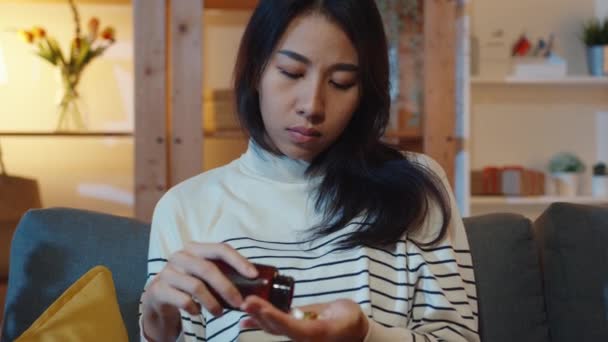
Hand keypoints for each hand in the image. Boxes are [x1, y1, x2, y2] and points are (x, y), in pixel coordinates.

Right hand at [141, 243, 257, 340]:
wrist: (159, 296)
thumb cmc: (188, 283)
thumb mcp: (204, 274)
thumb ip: (223, 272)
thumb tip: (252, 281)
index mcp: (195, 249)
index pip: (220, 249)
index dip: (239, 261)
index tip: (254, 275)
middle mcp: (180, 256)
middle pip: (208, 269)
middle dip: (227, 288)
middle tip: (239, 303)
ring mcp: (168, 272)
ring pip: (196, 286)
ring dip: (212, 303)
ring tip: (220, 313)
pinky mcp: (159, 289)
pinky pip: (183, 300)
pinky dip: (195, 308)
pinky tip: (198, 312)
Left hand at [240, 296, 368, 341]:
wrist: (354, 331)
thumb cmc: (351, 320)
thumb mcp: (346, 314)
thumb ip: (327, 314)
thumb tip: (311, 315)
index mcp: (316, 333)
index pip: (292, 327)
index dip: (275, 318)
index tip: (261, 308)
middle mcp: (303, 337)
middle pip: (278, 328)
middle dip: (261, 314)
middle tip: (246, 301)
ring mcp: (297, 335)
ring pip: (273, 328)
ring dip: (257, 317)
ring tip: (243, 306)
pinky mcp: (294, 328)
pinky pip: (275, 326)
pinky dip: (260, 321)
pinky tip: (245, 319)